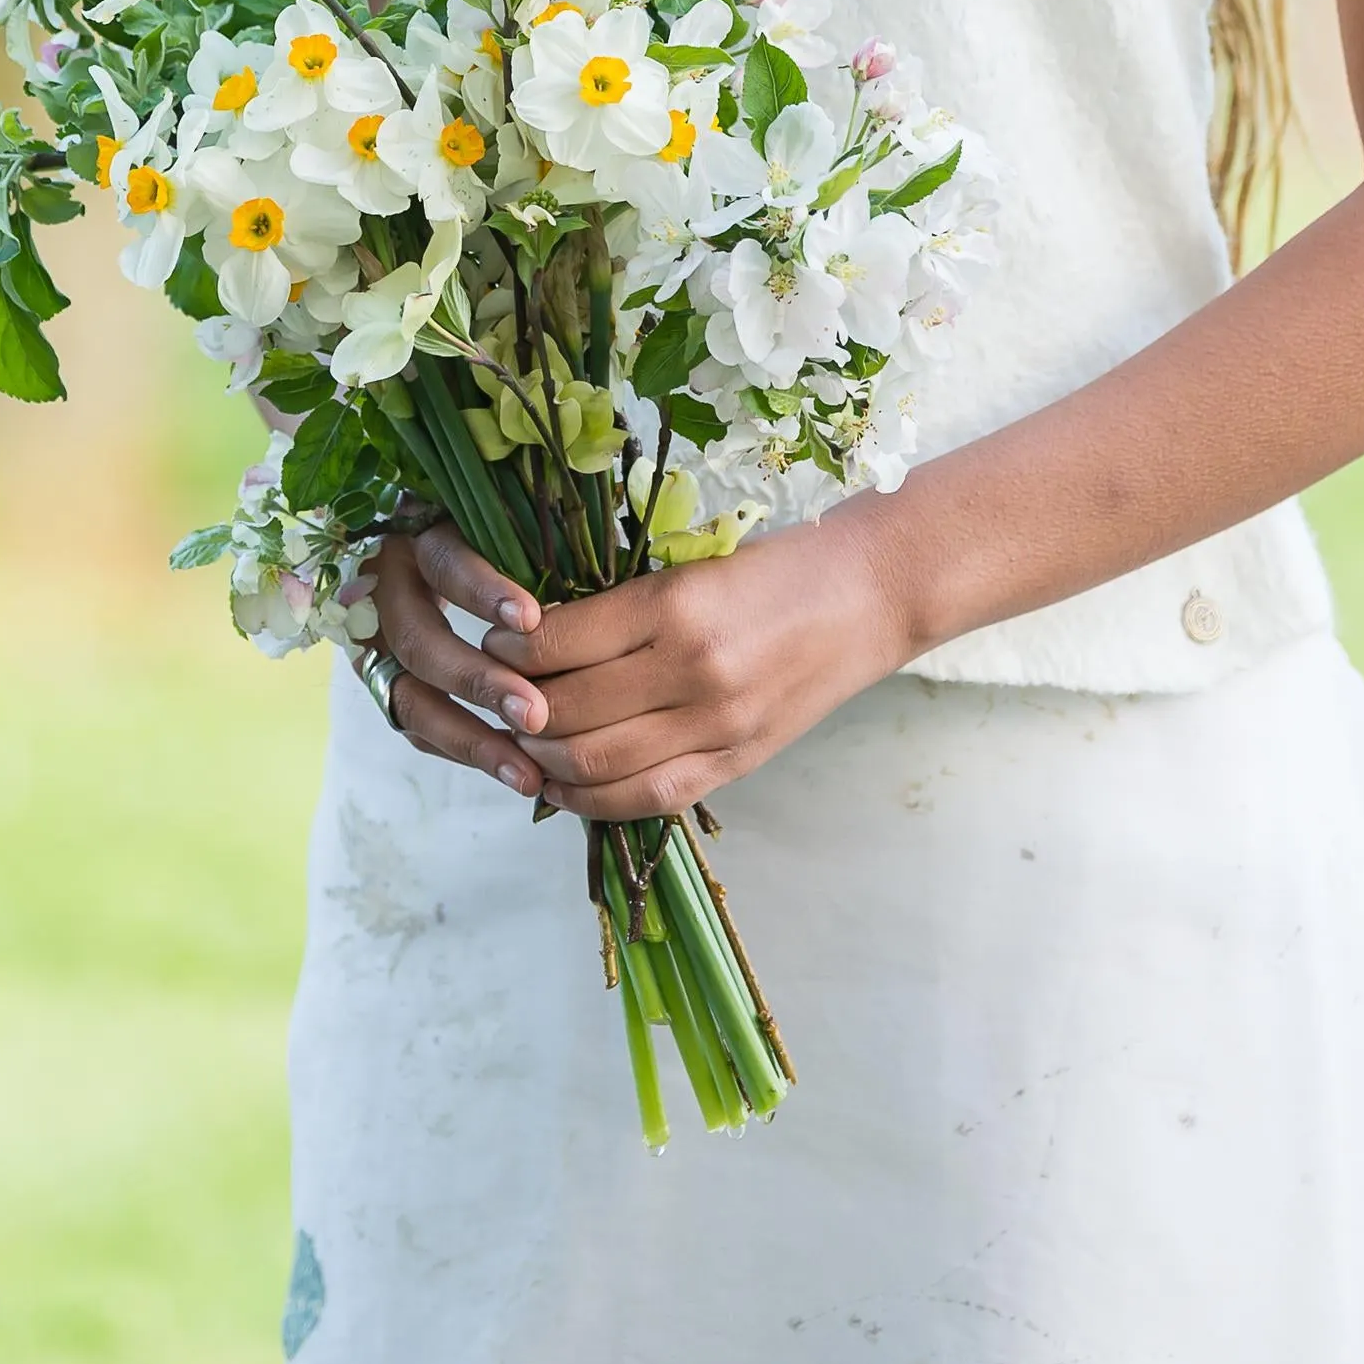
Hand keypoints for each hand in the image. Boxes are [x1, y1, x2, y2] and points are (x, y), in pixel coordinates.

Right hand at [366, 523, 552, 796]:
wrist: (422, 546)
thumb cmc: (488, 528)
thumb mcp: (497, 519)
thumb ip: (525, 541)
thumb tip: (583, 580)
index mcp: (412, 533)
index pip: (441, 560)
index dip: (481, 590)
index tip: (531, 619)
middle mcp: (381, 590)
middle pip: (419, 642)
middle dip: (478, 682)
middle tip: (536, 713)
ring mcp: (375, 643)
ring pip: (412, 699)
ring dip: (471, 739)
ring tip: (527, 773)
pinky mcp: (385, 685)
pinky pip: (419, 728)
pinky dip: (465, 751)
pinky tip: (514, 773)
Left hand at [509, 508, 910, 822]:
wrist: (871, 594)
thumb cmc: (782, 563)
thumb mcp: (696, 563)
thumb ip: (627, 606)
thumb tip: (541, 640)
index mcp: (678, 605)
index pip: (559, 642)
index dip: (509, 650)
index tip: (492, 642)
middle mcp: (692, 671)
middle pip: (568, 711)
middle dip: (515, 710)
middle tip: (495, 696)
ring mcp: (716, 727)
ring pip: (597, 764)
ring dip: (543, 758)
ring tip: (522, 739)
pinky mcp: (735, 764)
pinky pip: (646, 798)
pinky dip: (591, 800)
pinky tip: (563, 783)